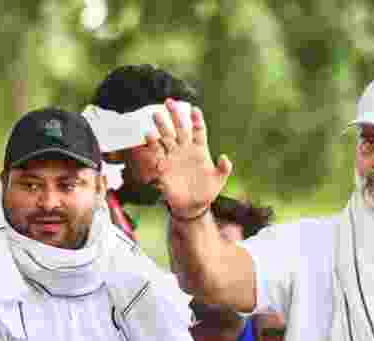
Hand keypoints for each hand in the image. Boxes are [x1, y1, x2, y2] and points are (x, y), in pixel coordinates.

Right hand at [147, 98, 231, 218]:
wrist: (192, 206)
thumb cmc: (207, 192)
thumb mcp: (219, 180)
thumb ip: (224, 168)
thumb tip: (224, 157)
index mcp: (201, 150)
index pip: (199, 130)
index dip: (197, 119)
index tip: (194, 109)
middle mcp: (186, 149)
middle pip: (180, 128)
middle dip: (175, 114)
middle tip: (169, 101)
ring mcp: (174, 156)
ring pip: (167, 137)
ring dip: (162, 126)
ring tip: (156, 114)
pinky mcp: (164, 166)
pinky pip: (157, 152)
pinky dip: (153, 143)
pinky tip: (148, 134)